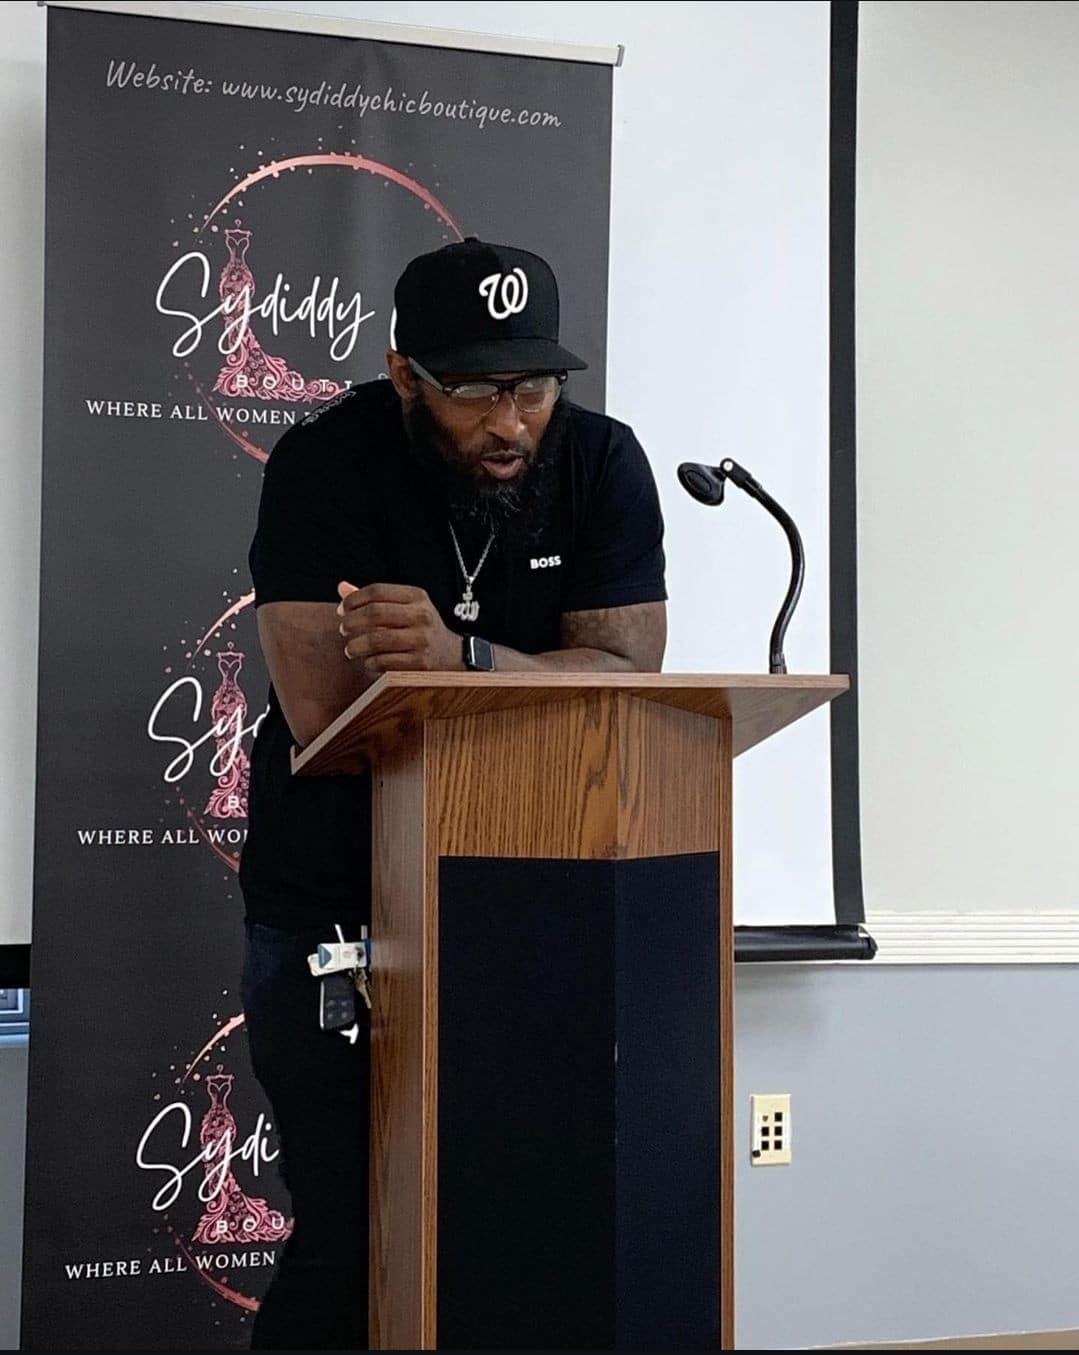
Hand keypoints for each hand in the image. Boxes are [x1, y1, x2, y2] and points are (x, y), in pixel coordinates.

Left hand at [336, 582, 462, 675]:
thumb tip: (342, 588)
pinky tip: (368, 661)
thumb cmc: (420, 629)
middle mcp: (422, 615)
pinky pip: (385, 661)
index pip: (377, 591)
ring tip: (350, 649)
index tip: (342, 610)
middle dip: (352, 622)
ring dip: (356, 645)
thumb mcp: (405, 607)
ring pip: (377, 639)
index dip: (354, 600)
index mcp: (417, 596)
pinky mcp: (420, 663)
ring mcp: (422, 640)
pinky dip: (370, 662)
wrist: (451, 655)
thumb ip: (375, 599)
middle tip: (343, 629)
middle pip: (375, 613)